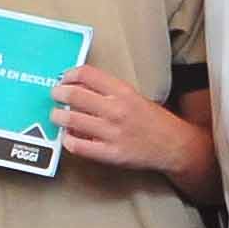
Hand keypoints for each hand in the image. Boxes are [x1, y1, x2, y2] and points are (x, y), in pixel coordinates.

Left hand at [53, 64, 194, 172]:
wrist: (173, 145)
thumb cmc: (153, 120)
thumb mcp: (133, 96)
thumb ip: (108, 91)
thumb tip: (79, 86)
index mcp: (123, 92)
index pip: (87, 74)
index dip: (69, 75)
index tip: (64, 79)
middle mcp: (116, 110)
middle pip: (74, 95)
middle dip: (58, 94)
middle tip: (55, 95)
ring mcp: (112, 132)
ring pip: (71, 120)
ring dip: (58, 116)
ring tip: (57, 116)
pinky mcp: (110, 153)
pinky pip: (78, 146)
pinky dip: (68, 140)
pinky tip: (68, 137)